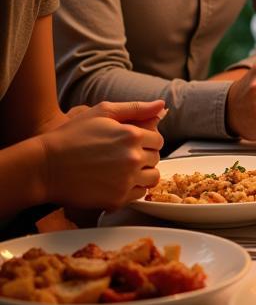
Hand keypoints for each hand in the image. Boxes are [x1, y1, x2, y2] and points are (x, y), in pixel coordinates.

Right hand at [39, 100, 165, 209]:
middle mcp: (133, 158)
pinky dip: (131, 190)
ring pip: (151, 179)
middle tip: (123, 157)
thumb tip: (162, 105)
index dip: (146, 141)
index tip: (132, 143)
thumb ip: (136, 108)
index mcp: (133, 135)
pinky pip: (138, 196)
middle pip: (156, 159)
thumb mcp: (103, 112)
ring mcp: (126, 180)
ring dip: (142, 174)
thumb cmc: (71, 136)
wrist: (44, 166)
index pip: (158, 140)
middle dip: (144, 157)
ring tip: (122, 171)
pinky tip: (115, 183)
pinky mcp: (117, 199)